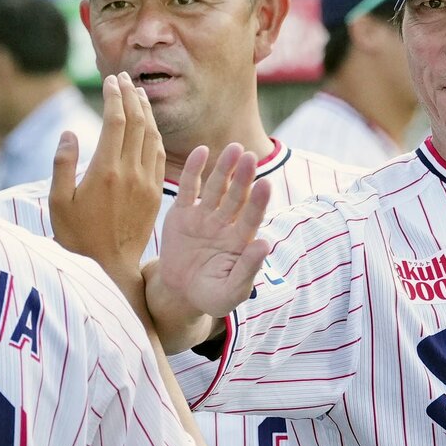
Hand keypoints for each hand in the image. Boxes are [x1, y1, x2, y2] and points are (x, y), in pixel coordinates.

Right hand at [48, 72, 164, 290]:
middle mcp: (130, 173)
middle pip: (137, 122)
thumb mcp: (57, 204)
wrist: (108, 269)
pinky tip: (149, 126)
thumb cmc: (76, 238)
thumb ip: (62, 165)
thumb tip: (69, 133)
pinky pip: (159, 156)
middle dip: (130, 96)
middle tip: (123, 79)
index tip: (110, 80)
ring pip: (151, 136)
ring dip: (146, 111)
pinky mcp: (155, 195)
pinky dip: (155, 134)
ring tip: (138, 93)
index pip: (115, 121)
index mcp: (105, 171)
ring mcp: (146, 184)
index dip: (114, 96)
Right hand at [155, 143, 273, 322]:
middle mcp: (224, 224)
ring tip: (233, 149)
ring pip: (216, 188)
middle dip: (243, 178)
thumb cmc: (211, 296)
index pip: (251, 218)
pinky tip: (201, 152)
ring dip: (224, 168)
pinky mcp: (182, 214)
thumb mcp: (231, 292)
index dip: (258, 202)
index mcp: (239, 241)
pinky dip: (194, 170)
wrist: (179, 295)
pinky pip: (189, 189)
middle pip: (236, 197)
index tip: (265, 184)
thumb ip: (248, 270)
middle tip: (249, 158)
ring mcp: (203, 217)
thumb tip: (265, 244)